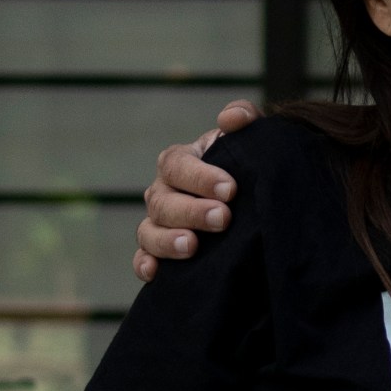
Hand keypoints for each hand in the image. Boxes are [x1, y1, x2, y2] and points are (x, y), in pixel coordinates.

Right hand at [134, 99, 259, 281]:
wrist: (248, 200)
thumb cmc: (244, 166)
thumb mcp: (248, 140)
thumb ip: (245, 118)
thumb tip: (232, 118)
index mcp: (179, 162)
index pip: (177, 165)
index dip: (200, 177)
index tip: (231, 189)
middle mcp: (162, 192)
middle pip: (163, 201)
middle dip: (193, 211)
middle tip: (223, 218)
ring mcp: (158, 223)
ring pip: (149, 231)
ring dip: (167, 240)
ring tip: (192, 246)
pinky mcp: (158, 252)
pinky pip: (142, 258)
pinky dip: (144, 264)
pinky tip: (155, 273)